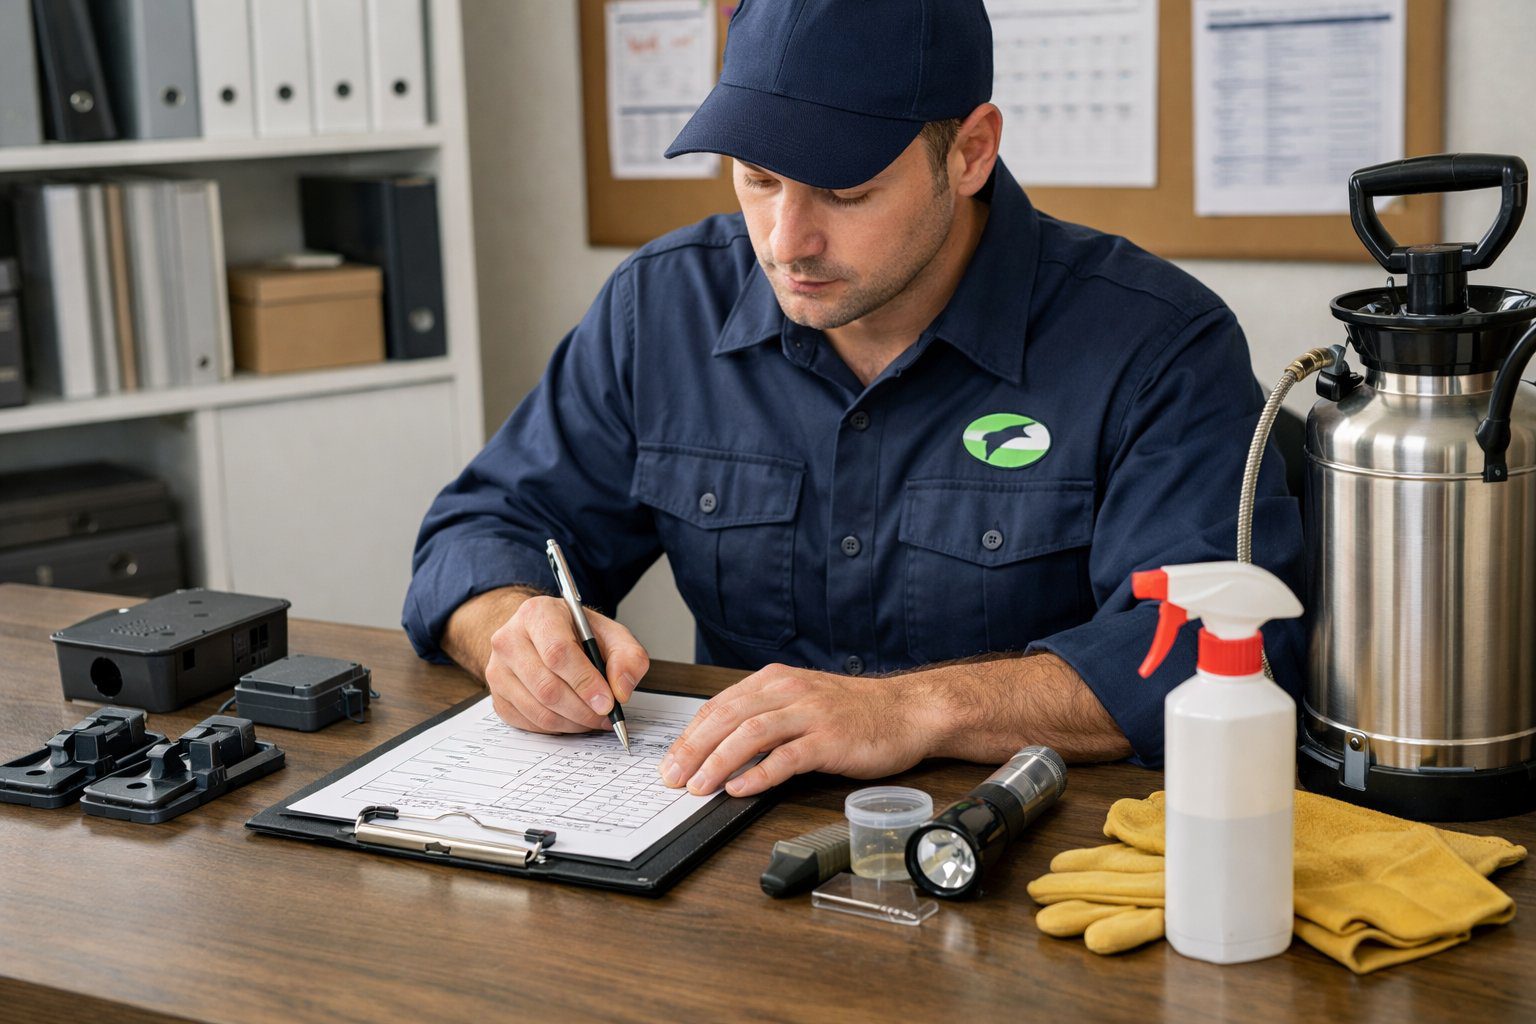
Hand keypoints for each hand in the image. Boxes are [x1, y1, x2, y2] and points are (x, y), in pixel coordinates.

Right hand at [485, 596, 649, 734]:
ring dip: (573, 722)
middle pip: (546, 686)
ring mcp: (497, 670)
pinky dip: (557, 728)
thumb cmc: (575, 633)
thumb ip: (628, 657)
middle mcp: (509, 640)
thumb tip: (621, 690)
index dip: (585, 681)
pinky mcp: (497, 697)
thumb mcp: (610, 633)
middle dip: (583, 709)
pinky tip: (573, 718)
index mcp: (537, 614)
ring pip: (538, 710)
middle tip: (606, 716)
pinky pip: (529, 723)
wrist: (540, 635)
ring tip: (594, 718)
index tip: (608, 701)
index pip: (558, 652)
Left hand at [657, 664, 935, 796]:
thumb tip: (719, 748)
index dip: (690, 735)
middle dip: (693, 749)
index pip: (720, 705)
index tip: (671, 761)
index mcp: (775, 680)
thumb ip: (764, 717)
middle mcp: (789, 690)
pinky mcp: (830, 739)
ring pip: (751, 734)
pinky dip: (759, 774)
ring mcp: (810, 714)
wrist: (907, 711)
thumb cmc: (854, 712)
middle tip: (672, 777)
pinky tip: (741, 788)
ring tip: (698, 786)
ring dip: (718, 762)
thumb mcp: (801, 702)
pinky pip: (787, 757)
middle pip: (727, 717)